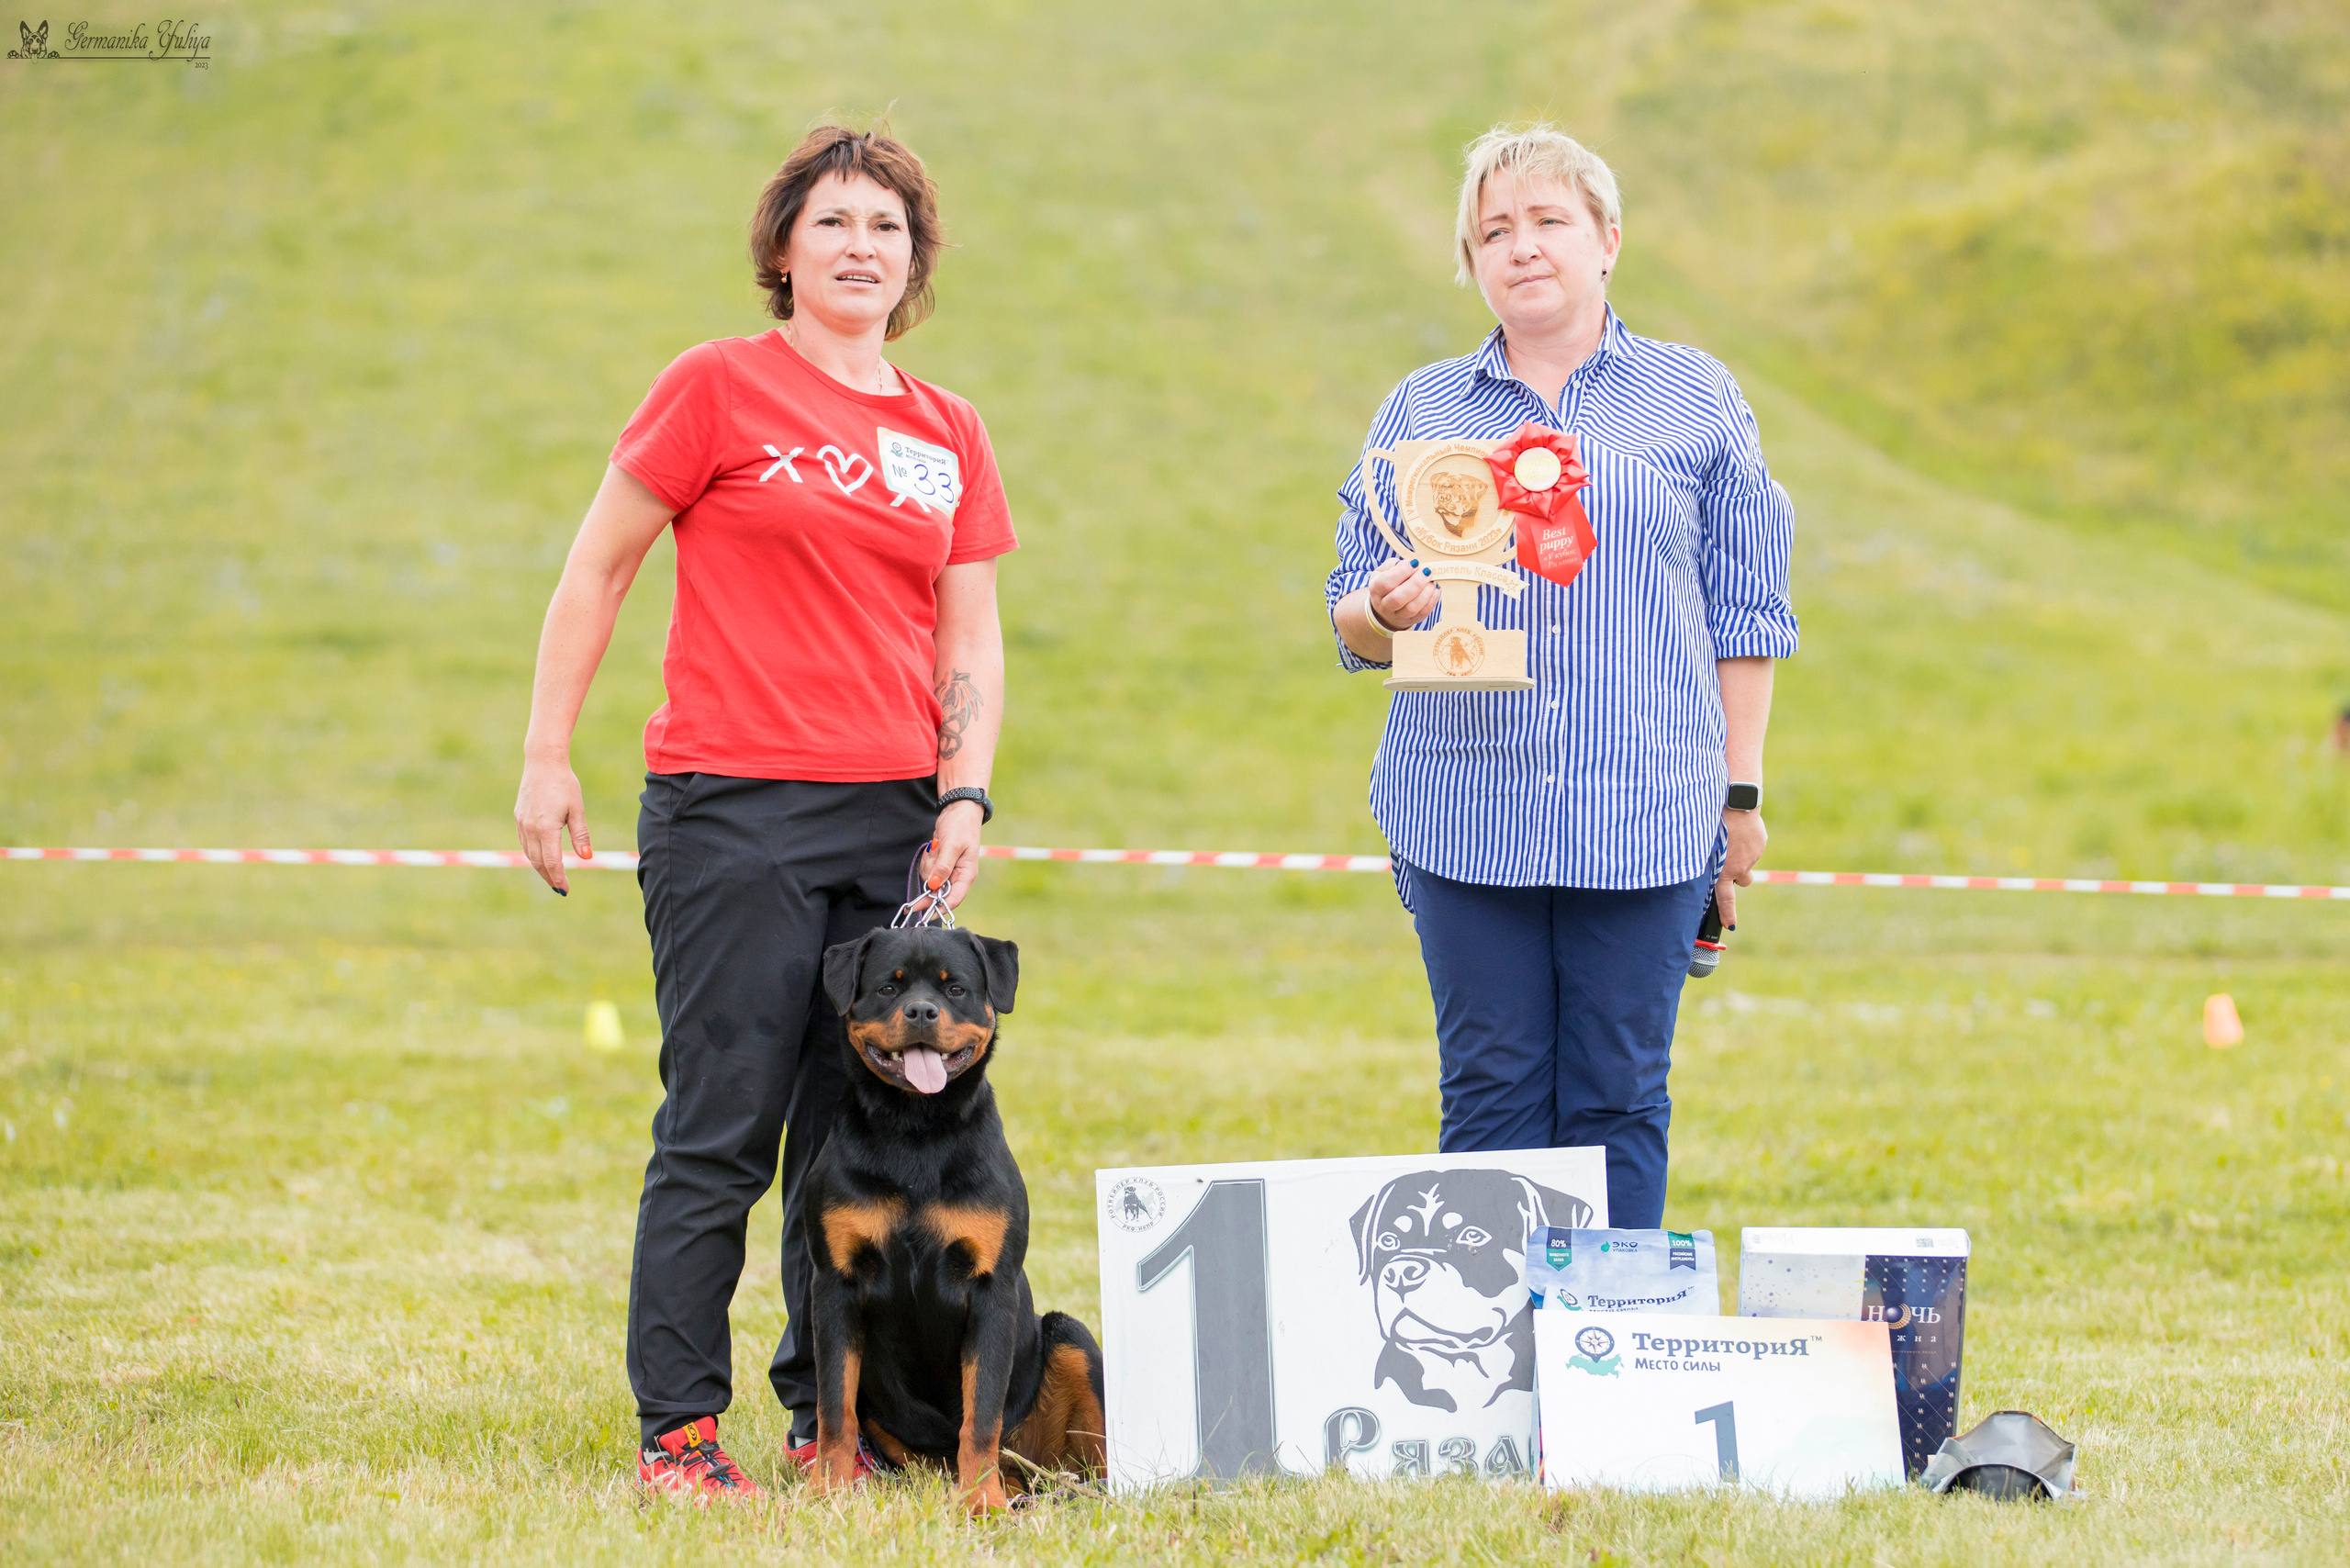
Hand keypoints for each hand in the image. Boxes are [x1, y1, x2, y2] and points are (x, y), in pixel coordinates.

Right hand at [515, 755, 589, 893]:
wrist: (542, 762)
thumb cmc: (564, 784)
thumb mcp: (577, 809)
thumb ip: (580, 834)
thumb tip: (586, 858)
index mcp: (546, 827)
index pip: (551, 861)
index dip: (558, 877)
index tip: (566, 889)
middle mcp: (530, 828)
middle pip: (538, 862)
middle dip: (549, 877)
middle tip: (561, 889)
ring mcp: (522, 823)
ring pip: (529, 854)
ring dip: (540, 868)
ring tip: (552, 877)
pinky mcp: (519, 817)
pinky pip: (524, 843)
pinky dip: (533, 854)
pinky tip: (541, 858)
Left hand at [923, 798, 985, 908]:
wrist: (959, 809)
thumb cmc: (962, 825)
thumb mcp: (953, 845)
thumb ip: (943, 866)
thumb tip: (933, 886)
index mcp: (966, 874)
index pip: (954, 898)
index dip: (939, 907)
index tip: (924, 913)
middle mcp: (958, 875)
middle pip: (939, 891)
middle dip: (930, 882)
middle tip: (925, 871)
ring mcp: (949, 869)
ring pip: (930, 879)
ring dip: (929, 864)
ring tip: (937, 846)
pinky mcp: (940, 862)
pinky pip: (928, 869)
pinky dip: (928, 859)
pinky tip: (934, 846)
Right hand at [1364, 557, 1439, 634]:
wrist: (1387, 606)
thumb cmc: (1388, 583)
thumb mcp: (1384, 571)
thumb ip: (1395, 565)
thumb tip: (1412, 564)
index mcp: (1375, 589)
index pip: (1385, 583)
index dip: (1401, 572)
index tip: (1414, 563)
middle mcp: (1384, 605)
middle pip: (1398, 598)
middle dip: (1416, 583)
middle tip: (1427, 571)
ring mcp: (1397, 615)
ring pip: (1412, 608)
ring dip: (1425, 593)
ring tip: (1432, 581)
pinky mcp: (1411, 620)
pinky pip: (1423, 612)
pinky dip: (1432, 600)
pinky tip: (1435, 589)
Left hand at [1714, 809, 1766, 925]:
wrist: (1736, 805)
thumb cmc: (1712, 823)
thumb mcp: (1703, 846)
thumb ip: (1707, 861)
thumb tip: (1708, 867)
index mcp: (1724, 870)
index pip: (1726, 898)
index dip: (1728, 914)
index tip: (1730, 925)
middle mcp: (1740, 867)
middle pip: (1743, 880)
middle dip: (1739, 875)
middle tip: (1730, 858)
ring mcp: (1753, 856)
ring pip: (1747, 859)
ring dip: (1741, 852)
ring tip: (1731, 834)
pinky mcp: (1760, 843)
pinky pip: (1753, 845)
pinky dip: (1747, 839)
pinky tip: (1739, 827)